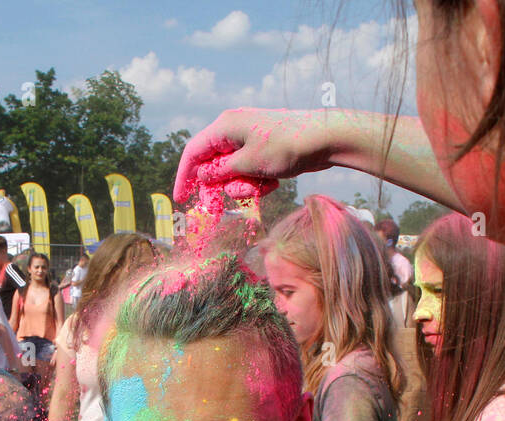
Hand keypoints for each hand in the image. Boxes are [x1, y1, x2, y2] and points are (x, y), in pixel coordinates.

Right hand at [174, 108, 334, 203]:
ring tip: (259, 188)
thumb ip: (220, 172)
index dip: (184, 176)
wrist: (324, 139)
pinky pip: (249, 171)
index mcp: (224, 127)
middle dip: (219, 187)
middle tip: (220, 209)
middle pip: (212, 165)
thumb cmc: (285, 147)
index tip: (180, 198)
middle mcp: (234, 130)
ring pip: (232, 172)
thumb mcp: (248, 163)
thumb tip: (202, 177)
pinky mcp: (263, 150)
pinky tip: (272, 183)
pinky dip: (256, 181)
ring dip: (242, 186)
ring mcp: (250, 139)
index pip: (194, 153)